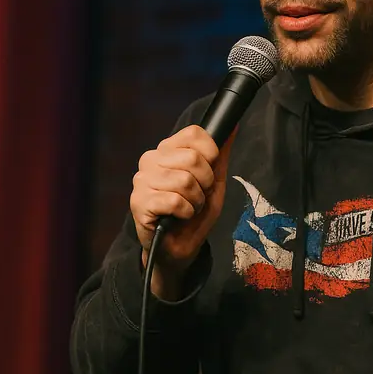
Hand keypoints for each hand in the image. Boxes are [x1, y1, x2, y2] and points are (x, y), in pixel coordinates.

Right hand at [131, 125, 233, 298]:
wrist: (179, 248)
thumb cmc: (195, 212)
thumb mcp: (214, 181)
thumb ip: (220, 154)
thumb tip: (233, 126)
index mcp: (167, 149)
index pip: (194, 134)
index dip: (210, 154)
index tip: (208, 172)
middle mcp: (150, 160)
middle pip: (193, 158)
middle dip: (205, 183)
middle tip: (197, 196)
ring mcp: (142, 180)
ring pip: (185, 181)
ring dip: (195, 201)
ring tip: (188, 207)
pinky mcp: (139, 202)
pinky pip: (174, 200)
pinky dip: (185, 212)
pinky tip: (178, 216)